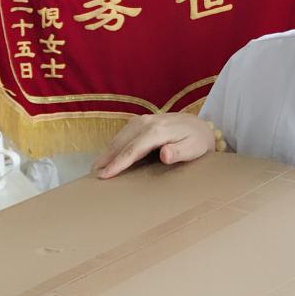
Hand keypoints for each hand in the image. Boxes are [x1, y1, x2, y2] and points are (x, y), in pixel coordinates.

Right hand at [93, 113, 214, 178]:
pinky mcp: (141, 121)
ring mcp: (143, 120)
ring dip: (107, 151)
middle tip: (93, 174)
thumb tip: (165, 154)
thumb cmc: (198, 142)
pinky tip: (108, 155)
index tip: (105, 175)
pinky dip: (114, 145)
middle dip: (106, 157)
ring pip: (120, 137)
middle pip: (122, 142)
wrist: (201, 127)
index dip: (118, 163)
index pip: (133, 149)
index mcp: (158, 131)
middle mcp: (148, 122)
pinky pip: (123, 134)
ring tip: (96, 167)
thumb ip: (180, 152)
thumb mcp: (195, 149)